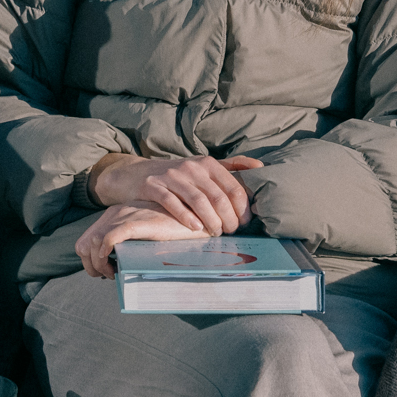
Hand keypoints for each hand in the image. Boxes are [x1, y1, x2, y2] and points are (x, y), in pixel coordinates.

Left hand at [74, 201, 211, 278]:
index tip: (107, 271)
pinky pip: (106, 239)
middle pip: (84, 244)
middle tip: (108, 276)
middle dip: (90, 265)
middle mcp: (116, 213)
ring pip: (91, 243)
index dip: (91, 260)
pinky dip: (104, 256)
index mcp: (117, 213)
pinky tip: (114, 267)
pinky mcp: (134, 223)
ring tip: (113, 274)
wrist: (196, 217)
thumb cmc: (176, 227)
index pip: (88, 239)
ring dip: (97, 265)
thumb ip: (133, 240)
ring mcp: (123, 217)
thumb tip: (121, 264)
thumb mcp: (148, 231)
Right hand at [88, 153, 261, 235]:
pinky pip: (173, 202)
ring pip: (198, 201)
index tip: (244, 223)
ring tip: (215, 234)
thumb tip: (260, 165)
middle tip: (230, 232)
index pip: (233, 188)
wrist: (135, 174)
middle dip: (228, 218)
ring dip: (210, 221)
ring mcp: (171, 176)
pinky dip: (186, 217)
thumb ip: (231, 166)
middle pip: (218, 197)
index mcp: (207, 163)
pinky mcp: (153, 186)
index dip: (242, 209)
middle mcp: (191, 167)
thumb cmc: (176, 176)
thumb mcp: (202, 166)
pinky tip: (195, 228)